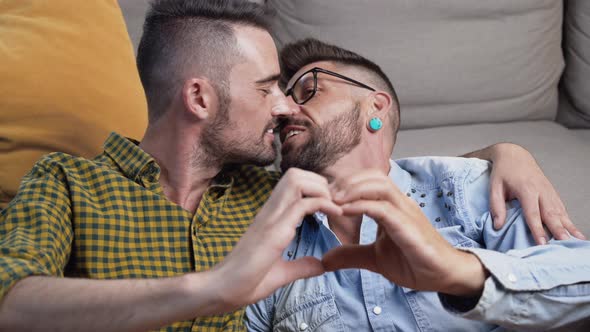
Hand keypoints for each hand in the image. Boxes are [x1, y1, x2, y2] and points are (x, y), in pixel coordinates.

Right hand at [208, 168, 341, 311]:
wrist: (222, 290)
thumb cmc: (246, 282)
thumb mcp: (281, 273)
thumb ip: (301, 266)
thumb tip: (320, 265)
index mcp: (271, 217)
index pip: (293, 183)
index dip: (316, 188)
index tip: (331, 205)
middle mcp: (270, 211)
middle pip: (295, 173)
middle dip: (320, 182)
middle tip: (334, 203)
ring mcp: (271, 218)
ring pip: (297, 180)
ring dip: (320, 188)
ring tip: (333, 207)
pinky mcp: (273, 231)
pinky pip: (301, 204)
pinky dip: (323, 204)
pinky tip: (334, 215)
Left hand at [322, 170, 486, 295]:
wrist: (443, 276)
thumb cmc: (414, 263)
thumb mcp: (374, 259)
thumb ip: (351, 254)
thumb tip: (326, 259)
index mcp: (392, 206)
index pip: (369, 180)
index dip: (346, 183)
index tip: (326, 196)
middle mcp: (400, 203)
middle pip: (374, 175)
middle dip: (347, 181)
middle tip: (326, 195)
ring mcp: (406, 212)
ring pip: (379, 185)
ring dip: (353, 189)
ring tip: (334, 200)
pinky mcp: (409, 227)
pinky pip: (383, 208)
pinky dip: (361, 206)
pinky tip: (345, 212)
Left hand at [485, 143, 585, 243]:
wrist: (514, 155)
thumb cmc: (503, 172)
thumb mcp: (494, 187)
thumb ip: (496, 206)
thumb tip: (497, 226)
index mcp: (526, 189)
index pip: (532, 212)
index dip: (537, 228)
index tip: (541, 242)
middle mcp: (541, 190)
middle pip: (551, 213)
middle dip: (559, 229)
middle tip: (564, 243)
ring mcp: (549, 191)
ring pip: (560, 211)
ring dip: (569, 226)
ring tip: (576, 241)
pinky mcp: (552, 192)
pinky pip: (562, 208)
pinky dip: (569, 220)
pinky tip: (574, 232)